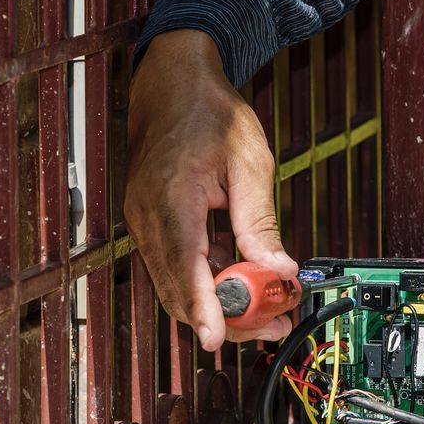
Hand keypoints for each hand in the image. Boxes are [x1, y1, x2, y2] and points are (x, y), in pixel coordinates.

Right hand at [125, 30, 297, 350]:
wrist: (172, 83)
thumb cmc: (209, 113)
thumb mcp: (250, 161)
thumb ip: (260, 221)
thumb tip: (279, 270)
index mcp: (171, 197)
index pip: (184, 268)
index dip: (203, 309)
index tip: (216, 339)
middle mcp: (148, 216)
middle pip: (180, 291)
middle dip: (227, 317)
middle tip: (274, 323)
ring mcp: (144, 223)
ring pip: (178, 286)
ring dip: (221, 303)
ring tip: (271, 307)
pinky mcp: (152, 225)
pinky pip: (178, 268)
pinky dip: (209, 282)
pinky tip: (245, 280)